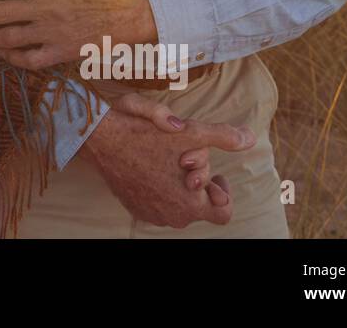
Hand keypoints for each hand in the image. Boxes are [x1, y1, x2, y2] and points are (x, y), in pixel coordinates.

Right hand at [82, 91, 255, 228]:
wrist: (97, 139)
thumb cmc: (141, 133)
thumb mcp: (187, 130)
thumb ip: (222, 136)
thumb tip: (249, 139)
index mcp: (190, 203)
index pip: (224, 212)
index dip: (221, 190)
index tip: (210, 171)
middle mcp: (172, 216)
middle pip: (200, 203)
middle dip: (198, 180)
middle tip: (184, 155)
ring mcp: (152, 214)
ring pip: (179, 203)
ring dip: (178, 184)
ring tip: (166, 158)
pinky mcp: (136, 208)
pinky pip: (158, 203)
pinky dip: (159, 188)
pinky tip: (150, 165)